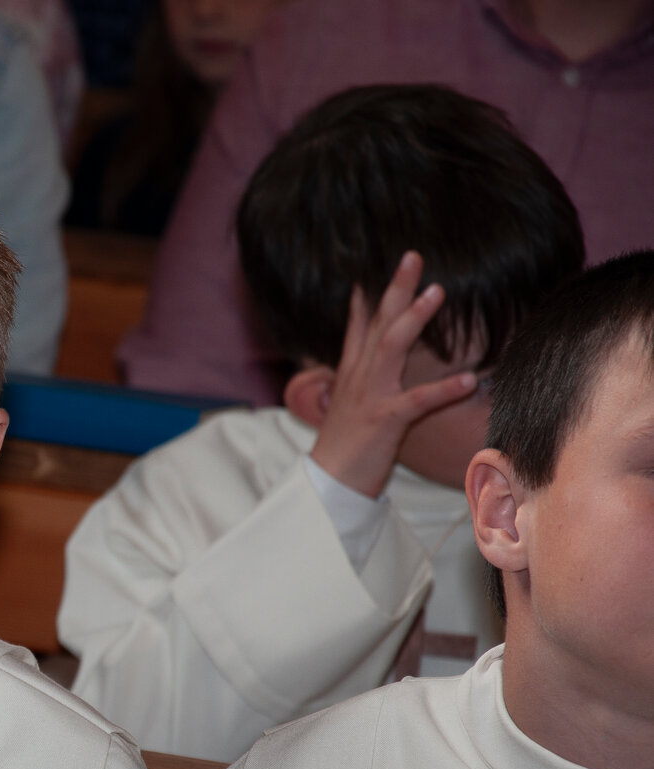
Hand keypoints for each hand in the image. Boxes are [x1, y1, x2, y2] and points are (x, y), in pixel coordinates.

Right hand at [308, 251, 476, 497]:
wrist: (327, 485)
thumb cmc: (342, 450)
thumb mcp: (346, 408)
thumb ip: (358, 383)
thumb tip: (364, 367)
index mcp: (351, 375)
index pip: (358, 326)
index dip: (368, 296)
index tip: (377, 266)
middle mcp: (358, 378)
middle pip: (377, 323)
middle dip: (395, 288)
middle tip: (413, 257)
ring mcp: (369, 397)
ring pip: (390, 347)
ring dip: (414, 319)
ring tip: (437, 293)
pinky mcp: (383, 422)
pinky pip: (416, 401)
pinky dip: (443, 390)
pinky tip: (469, 380)